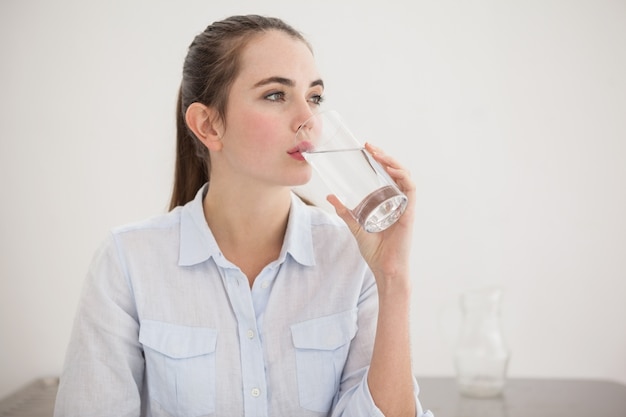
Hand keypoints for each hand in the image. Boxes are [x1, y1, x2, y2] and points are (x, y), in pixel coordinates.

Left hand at [327, 142, 415, 289]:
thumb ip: (345, 212)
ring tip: (378, 154)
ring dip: (392, 162)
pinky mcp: (408, 214)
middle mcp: (399, 202)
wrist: (385, 270)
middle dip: (384, 156)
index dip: (380, 160)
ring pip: (404, 177)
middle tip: (369, 146)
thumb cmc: (375, 252)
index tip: (367, 149)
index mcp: (389, 203)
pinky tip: (391, 169)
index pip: (388, 175)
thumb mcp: (356, 227)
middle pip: (396, 172)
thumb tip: (331, 197)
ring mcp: (405, 207)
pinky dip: (403, 177)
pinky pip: (410, 191)